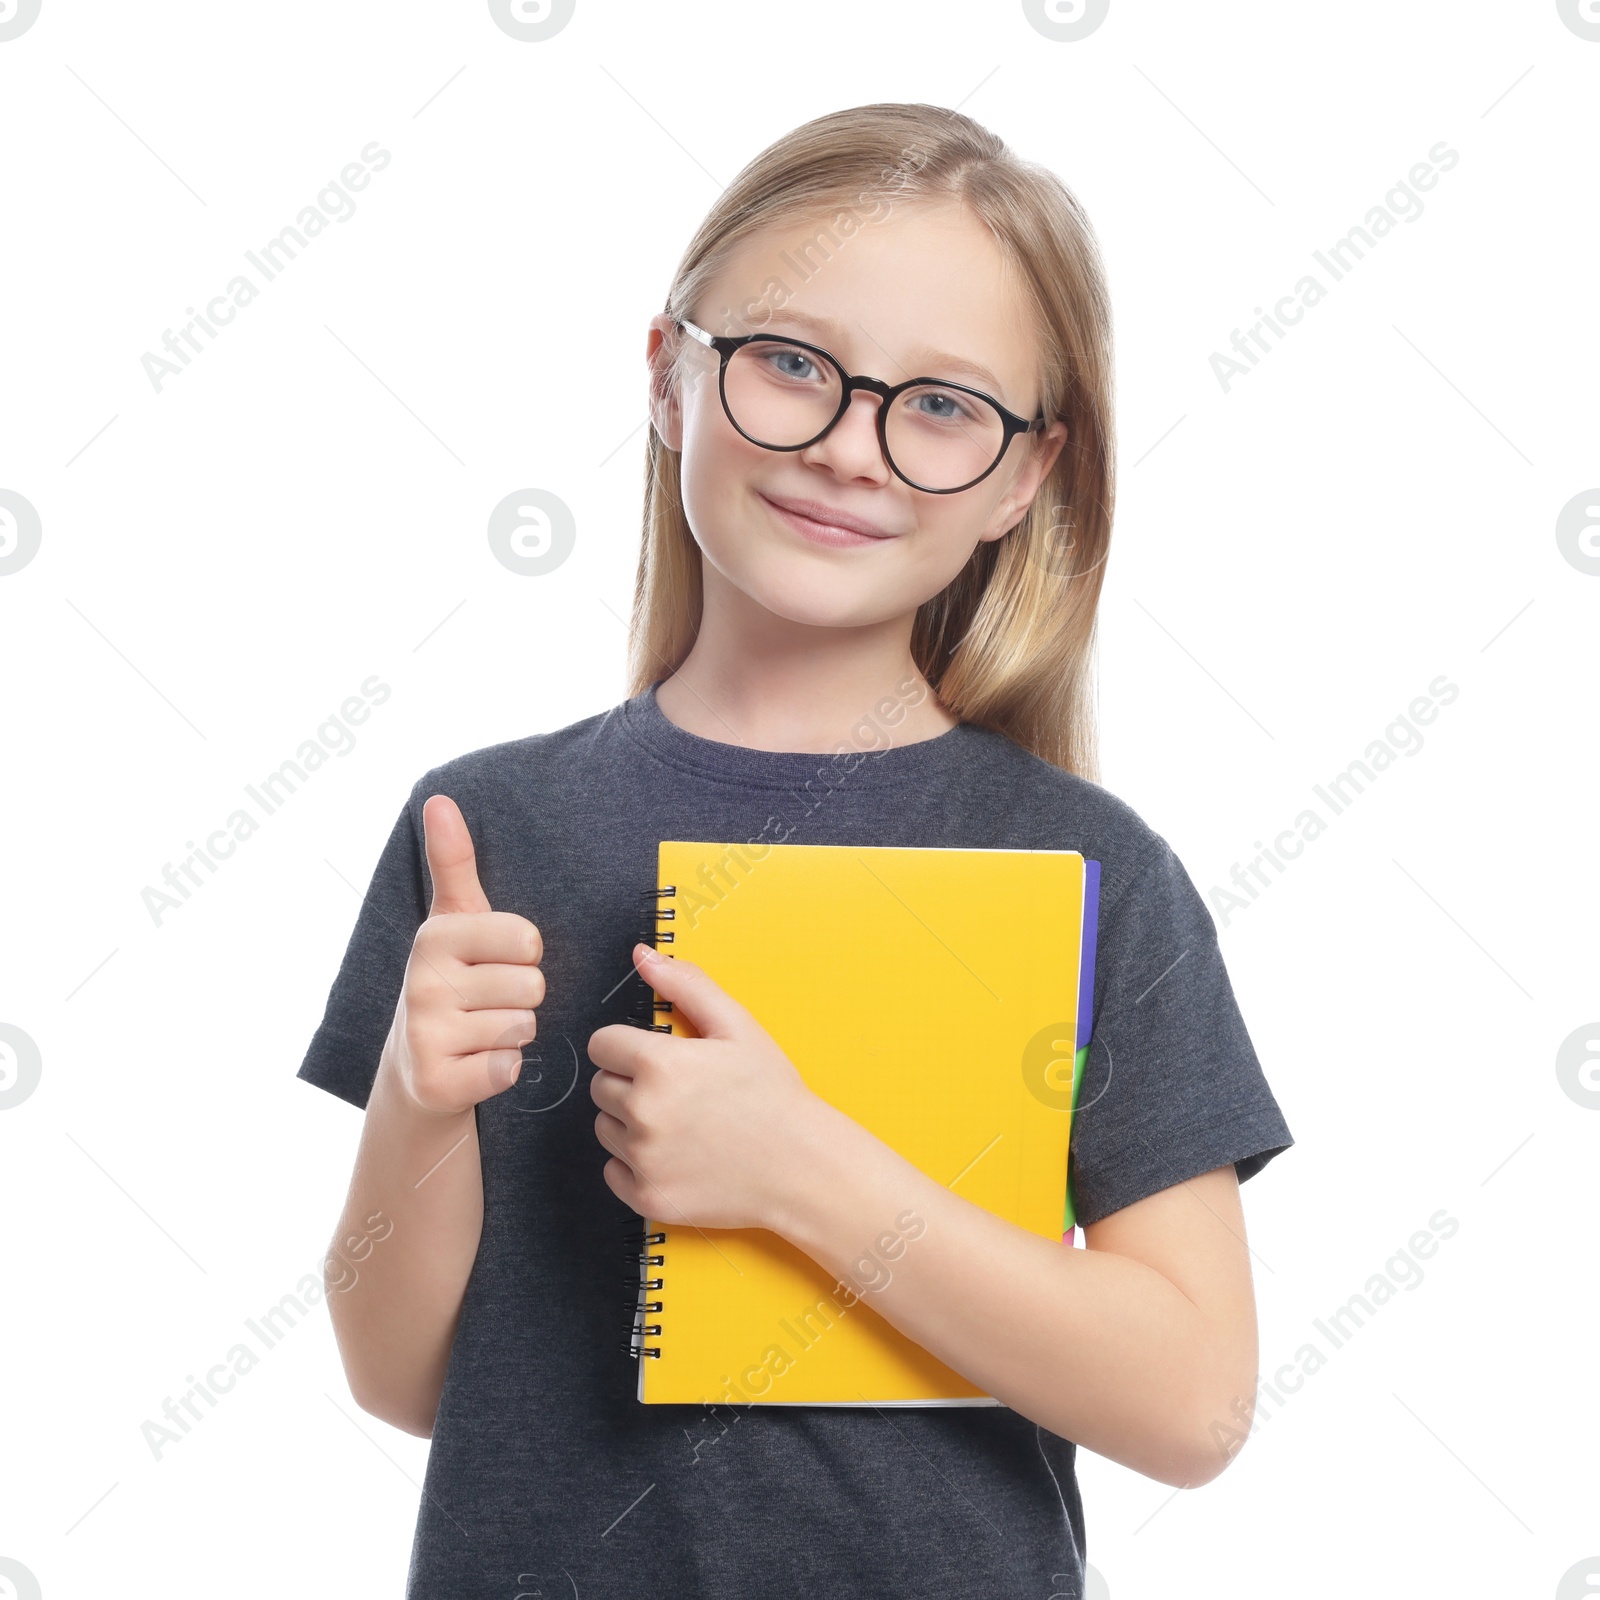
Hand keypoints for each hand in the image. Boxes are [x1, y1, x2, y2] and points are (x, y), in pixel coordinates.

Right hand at [383, 795, 545, 1117]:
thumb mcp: (455, 919)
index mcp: (434, 937)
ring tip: (481, 1031)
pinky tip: (478, 1064)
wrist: (418, 1068)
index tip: (495, 961)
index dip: (525, 954)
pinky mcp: (437, 1083)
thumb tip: (439, 799)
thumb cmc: (452, 983)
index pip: (527, 938)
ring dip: (514, 1033)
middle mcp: (423, 983)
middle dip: (522, 997)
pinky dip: (504, 1070)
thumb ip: (454, 861)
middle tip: (489, 1003)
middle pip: (532, 985)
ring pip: (523, 1026)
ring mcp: (426, 1035)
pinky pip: (507, 1068)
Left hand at [586, 944, 824, 1231]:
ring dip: (631, 1123)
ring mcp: (643, 1159)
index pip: (602, 1045)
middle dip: (631, 1084)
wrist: (802, 1166)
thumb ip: (685, 984)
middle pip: (601, 1087)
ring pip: (605, 1129)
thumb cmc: (772, 1093)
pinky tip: (678, 1154)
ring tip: (681, 1123)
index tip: (658, 1058)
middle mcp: (642, 1112)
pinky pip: (614, 1171)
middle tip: (679, 1092)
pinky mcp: (648, 1196)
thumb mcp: (736, 1026)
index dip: (629, 1047)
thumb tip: (643, 955)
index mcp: (658, 1064)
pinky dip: (637, 1164)